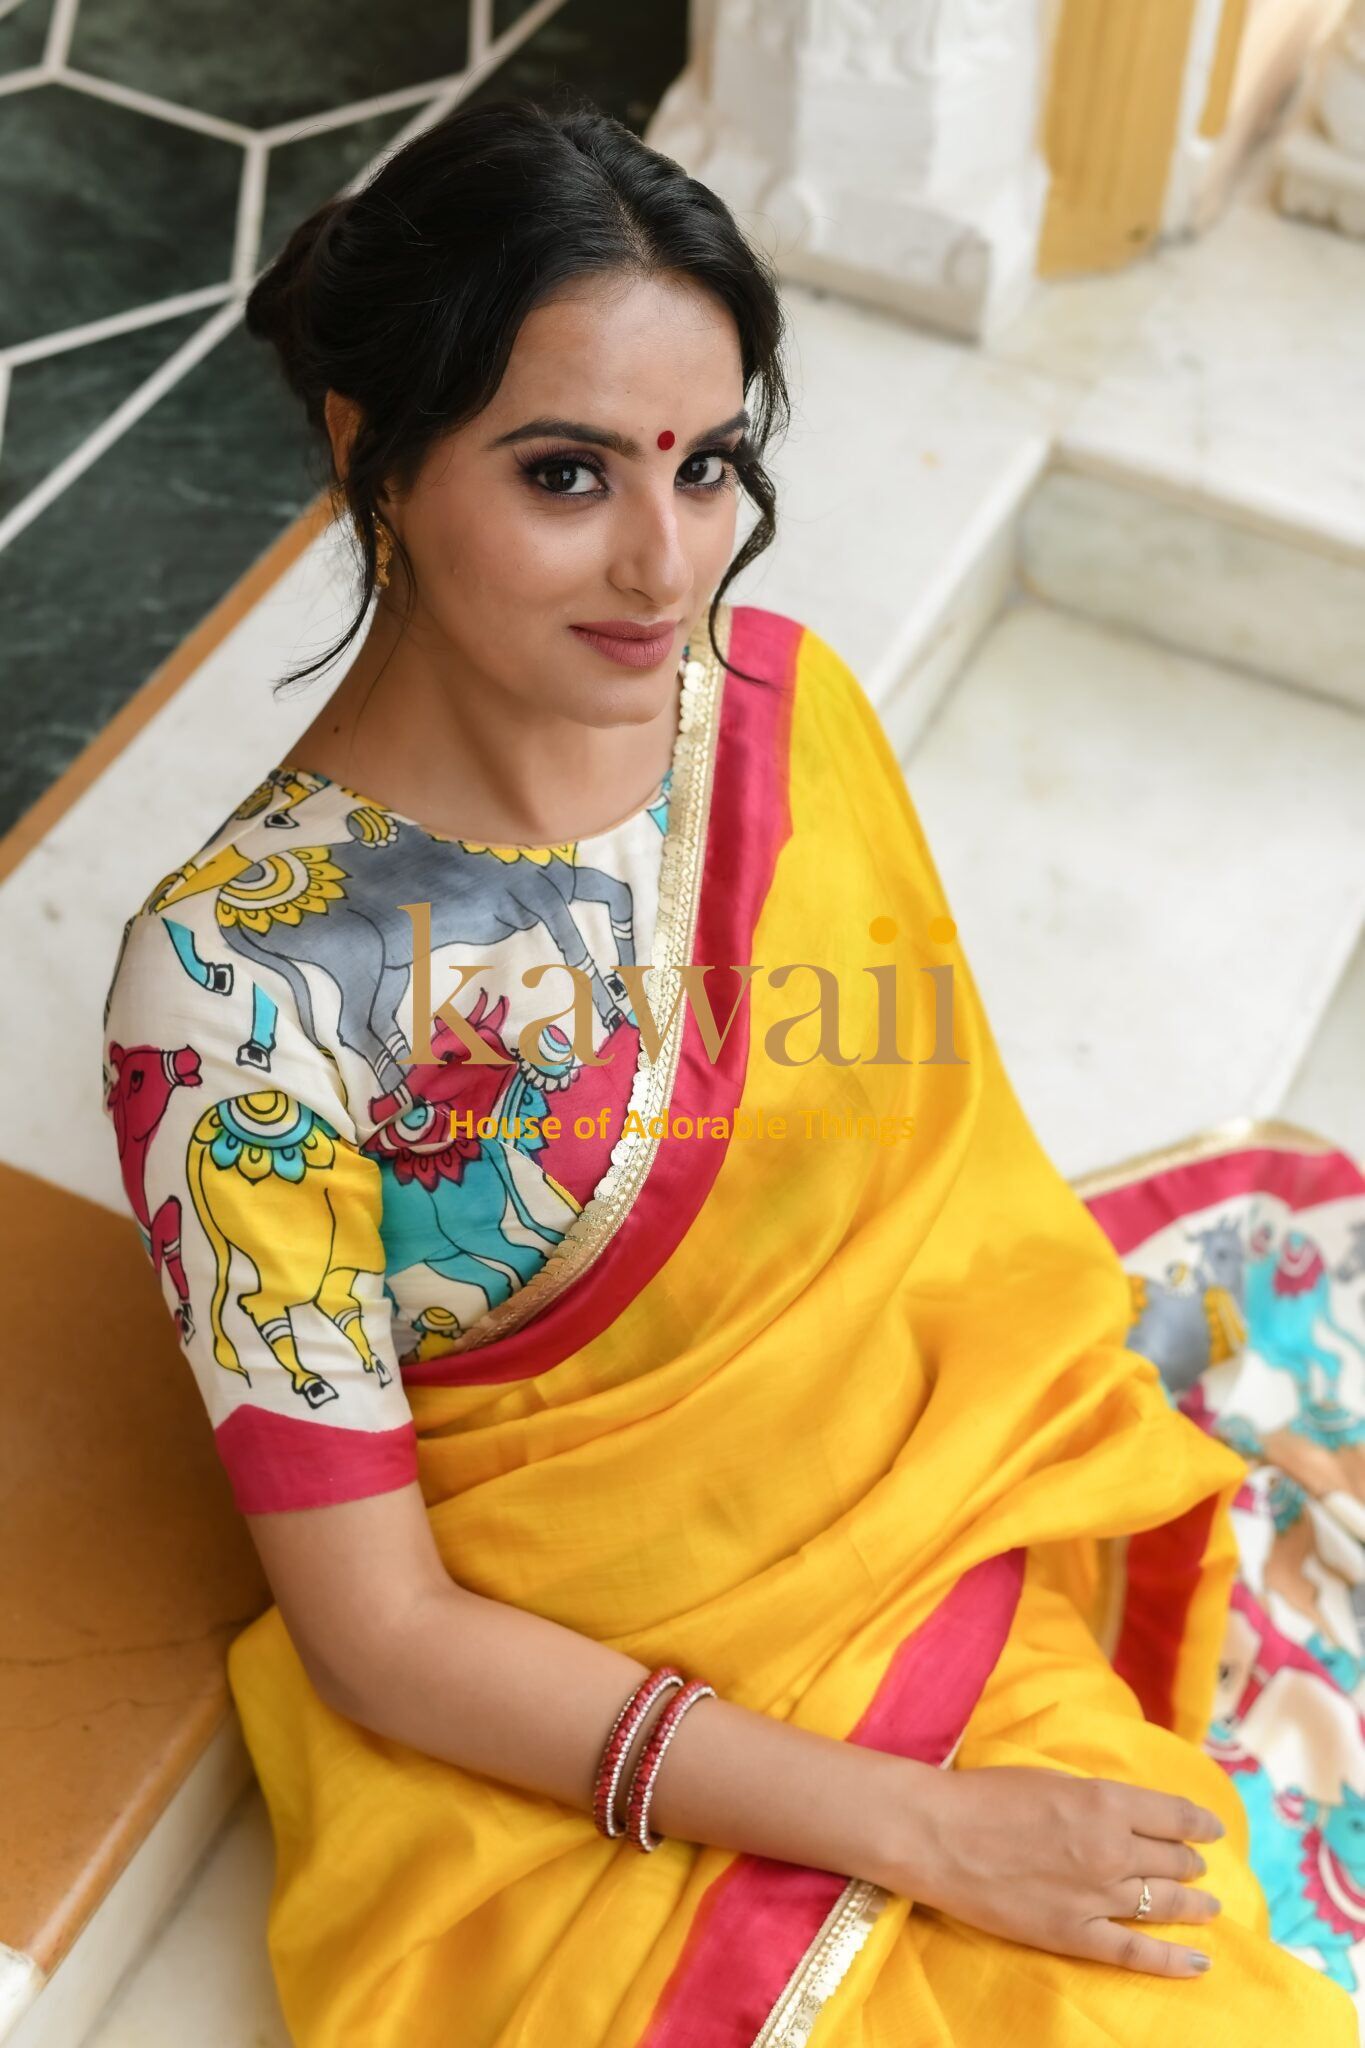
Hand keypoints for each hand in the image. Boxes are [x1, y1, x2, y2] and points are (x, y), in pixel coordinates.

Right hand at [890, 1764, 1225, 1978]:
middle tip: (1196, 1868)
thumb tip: (1130, 1816)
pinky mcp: (1075, 1935)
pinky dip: (1172, 1960)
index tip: (1211, 1830)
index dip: (1200, 1823)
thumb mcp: (1054, 1779)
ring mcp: (1096, 1896)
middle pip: (1173, 1860)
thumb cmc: (988, 1796)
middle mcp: (1112, 1849)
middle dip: (1190, 1864)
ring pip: (1163, 1903)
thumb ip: (1098, 1800)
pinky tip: (1200, 1961)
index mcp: (1106, 1803)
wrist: (939, 1834)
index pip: (1174, 1815)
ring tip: (1207, 1907)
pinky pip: (1135, 1952)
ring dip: (1192, 1905)